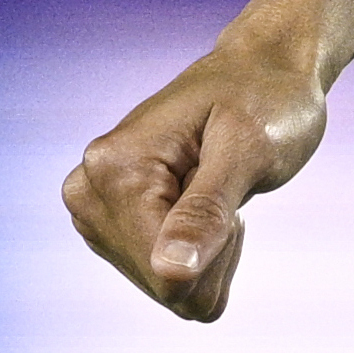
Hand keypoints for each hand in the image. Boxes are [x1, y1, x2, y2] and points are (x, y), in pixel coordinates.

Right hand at [61, 42, 327, 320]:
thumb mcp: (250, 149)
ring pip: (164, 283)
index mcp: (113, 170)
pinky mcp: (110, 223)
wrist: (260, 69)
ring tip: (216, 182)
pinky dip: (199, 246)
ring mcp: (95, 210)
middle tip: (228, 180)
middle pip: (163, 282)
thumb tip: (170, 272)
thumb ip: (207, 211)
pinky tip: (205, 196)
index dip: (220, 248)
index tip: (234, 184)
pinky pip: (164, 275)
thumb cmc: (265, 98)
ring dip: (208, 245)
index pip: (167, 272)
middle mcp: (88, 191)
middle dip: (212, 246)